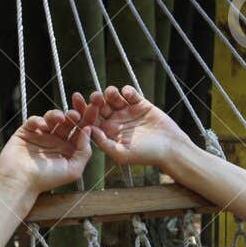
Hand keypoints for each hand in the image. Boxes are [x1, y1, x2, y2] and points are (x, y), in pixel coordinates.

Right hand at [0, 107, 95, 196]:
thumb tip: (88, 130)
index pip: (80, 132)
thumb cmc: (47, 179)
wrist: (20, 181)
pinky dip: (38, 120)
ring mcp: (41, 136)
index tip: (92, 112)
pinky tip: (42, 126)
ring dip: (57, 115)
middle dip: (73, 115)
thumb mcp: (73, 169)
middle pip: (68, 123)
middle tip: (75, 113)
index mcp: (69, 150)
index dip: (87, 121)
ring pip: (51, 118)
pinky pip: (34, 120)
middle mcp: (56, 141)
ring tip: (61, 117)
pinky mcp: (26, 132)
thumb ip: (84, 151)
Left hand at [78, 85, 192, 169]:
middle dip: (95, 100)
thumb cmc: (147, 155)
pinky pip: (129, 93)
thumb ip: (104, 143)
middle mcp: (115, 121)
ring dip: (110, 93)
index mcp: (107, 133)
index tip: (74, 107)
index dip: (81, 113)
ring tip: (112, 94)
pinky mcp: (140, 103)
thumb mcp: (122, 154)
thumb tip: (88, 130)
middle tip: (94, 96)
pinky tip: (128, 94)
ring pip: (112, 97)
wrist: (171, 148)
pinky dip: (127, 91)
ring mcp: (127, 111)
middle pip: (99, 106)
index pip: (90, 120)